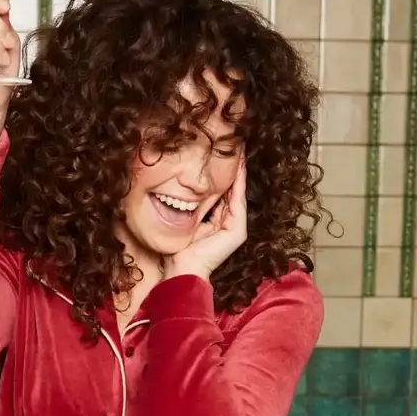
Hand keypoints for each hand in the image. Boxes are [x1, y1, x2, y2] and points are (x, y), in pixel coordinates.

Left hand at [165, 161, 247, 280]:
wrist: (181, 269)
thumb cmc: (178, 250)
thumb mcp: (184, 220)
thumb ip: (190, 206)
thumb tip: (184, 186)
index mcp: (216, 222)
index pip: (220, 194)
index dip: (220, 175)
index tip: (219, 154)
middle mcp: (228, 224)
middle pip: (231, 191)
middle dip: (231, 170)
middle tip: (233, 145)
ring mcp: (236, 228)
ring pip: (236, 193)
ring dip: (238, 172)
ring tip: (239, 150)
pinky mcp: (237, 231)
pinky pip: (237, 201)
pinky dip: (238, 184)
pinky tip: (238, 167)